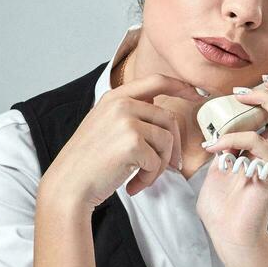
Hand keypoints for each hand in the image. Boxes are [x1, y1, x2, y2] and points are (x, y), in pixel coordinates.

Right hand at [41, 73, 206, 210]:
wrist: (68, 186)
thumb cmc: (88, 162)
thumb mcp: (105, 126)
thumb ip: (131, 114)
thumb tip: (165, 116)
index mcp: (115, 97)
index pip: (157, 81)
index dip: (182, 86)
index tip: (198, 94)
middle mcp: (121, 104)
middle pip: (169, 118)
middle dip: (172, 147)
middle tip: (168, 167)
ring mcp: (126, 121)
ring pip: (167, 140)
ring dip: (160, 166)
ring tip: (142, 178)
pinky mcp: (132, 142)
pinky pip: (158, 160)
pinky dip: (150, 178)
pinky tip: (133, 185)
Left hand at [196, 74, 267, 253]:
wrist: (229, 235)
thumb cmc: (225, 205)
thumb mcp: (221, 164)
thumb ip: (227, 144)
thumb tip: (221, 127)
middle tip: (258, 84)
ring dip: (264, 101)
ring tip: (240, 98)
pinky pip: (258, 142)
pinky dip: (233, 137)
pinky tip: (215, 147)